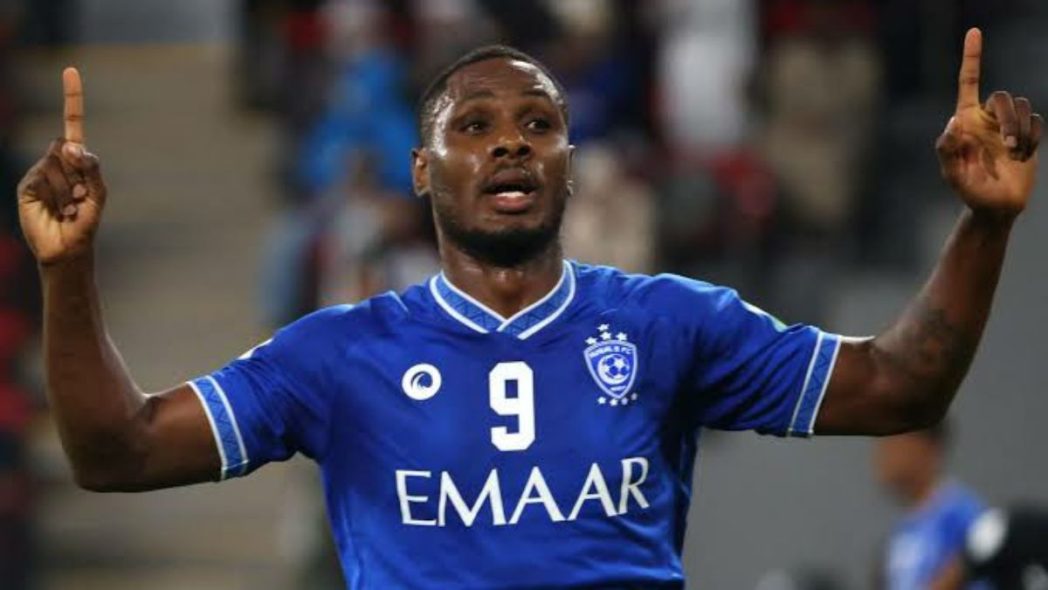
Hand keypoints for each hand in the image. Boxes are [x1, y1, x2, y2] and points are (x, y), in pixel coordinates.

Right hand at [17, 67, 106, 264]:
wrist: (67, 248)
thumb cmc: (86, 222)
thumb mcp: (98, 193)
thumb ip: (91, 167)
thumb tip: (69, 143)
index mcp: (75, 159)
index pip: (72, 122)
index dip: (72, 98)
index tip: (70, 70)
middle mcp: (56, 160)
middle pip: (66, 145)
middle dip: (78, 172)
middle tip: (80, 196)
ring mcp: (39, 172)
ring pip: (55, 163)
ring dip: (69, 188)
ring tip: (69, 207)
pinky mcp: (26, 185)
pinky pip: (43, 177)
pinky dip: (56, 195)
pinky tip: (58, 210)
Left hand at [936, 28, 1041, 218]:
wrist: (996, 207)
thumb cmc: (969, 191)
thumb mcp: (953, 174)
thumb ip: (947, 149)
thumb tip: (954, 123)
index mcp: (965, 121)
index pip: (969, 82)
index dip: (972, 57)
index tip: (975, 32)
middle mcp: (986, 119)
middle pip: (1002, 97)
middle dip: (1008, 120)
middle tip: (1009, 147)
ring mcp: (1007, 126)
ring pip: (1021, 106)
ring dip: (1021, 130)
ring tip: (1015, 154)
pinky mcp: (1027, 135)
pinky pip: (1037, 121)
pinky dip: (1033, 137)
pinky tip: (1025, 156)